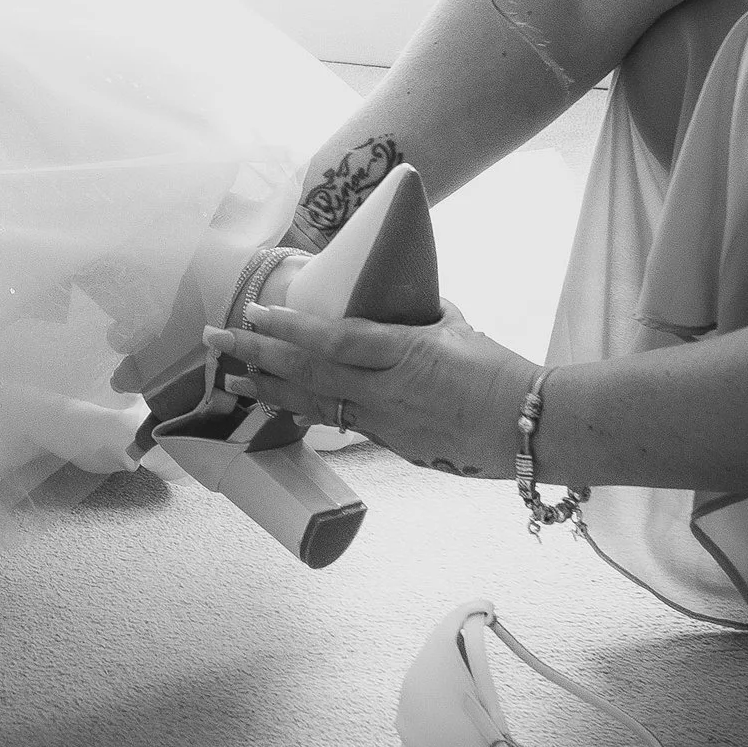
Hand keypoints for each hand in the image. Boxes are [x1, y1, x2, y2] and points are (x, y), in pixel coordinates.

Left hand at [205, 297, 537, 480]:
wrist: (531, 429)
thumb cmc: (501, 369)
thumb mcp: (457, 327)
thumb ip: (416, 315)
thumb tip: (393, 301)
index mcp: (404, 353)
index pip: (333, 339)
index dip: (288, 327)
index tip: (253, 313)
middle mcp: (386, 390)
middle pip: (309, 372)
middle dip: (257, 355)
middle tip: (216, 341)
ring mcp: (386, 423)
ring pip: (315, 404)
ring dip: (272, 389)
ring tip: (235, 380)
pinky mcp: (394, 446)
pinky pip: (341, 424)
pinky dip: (308, 411)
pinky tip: (284, 405)